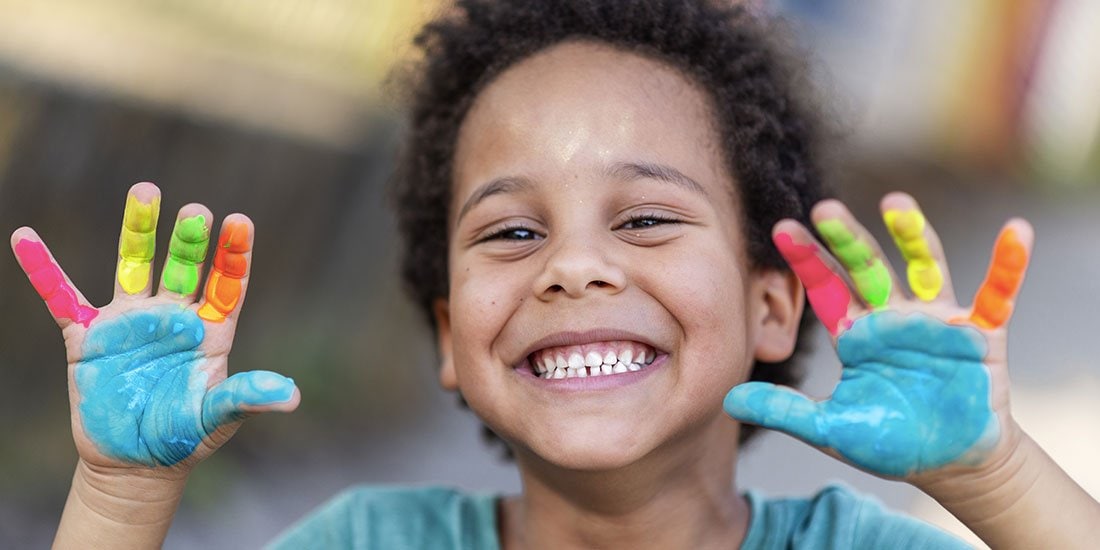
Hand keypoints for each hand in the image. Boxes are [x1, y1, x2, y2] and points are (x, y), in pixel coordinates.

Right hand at [11, 182, 299, 473]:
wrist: (136, 463)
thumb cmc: (185, 436)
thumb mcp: (218, 417)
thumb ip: (247, 398)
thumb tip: (290, 396)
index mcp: (211, 330)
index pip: (227, 283)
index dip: (233, 254)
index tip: (240, 222)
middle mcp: (173, 316)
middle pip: (182, 267)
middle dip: (188, 240)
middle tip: (196, 211)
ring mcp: (130, 322)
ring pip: (133, 266)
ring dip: (138, 231)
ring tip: (145, 191)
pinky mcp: (89, 338)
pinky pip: (62, 298)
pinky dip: (43, 270)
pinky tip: (26, 238)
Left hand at [724, 192, 1028, 479]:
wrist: (949, 465)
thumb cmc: (889, 441)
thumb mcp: (830, 429)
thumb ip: (783, 411)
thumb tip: (729, 399)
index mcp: (855, 332)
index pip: (825, 287)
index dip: (806, 259)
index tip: (781, 228)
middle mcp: (892, 316)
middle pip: (867, 267)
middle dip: (847, 239)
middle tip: (825, 208)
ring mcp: (936, 320)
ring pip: (924, 266)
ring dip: (913, 235)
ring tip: (896, 202)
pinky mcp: (980, 333)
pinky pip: (998, 293)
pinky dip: (1008, 264)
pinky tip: (1016, 232)